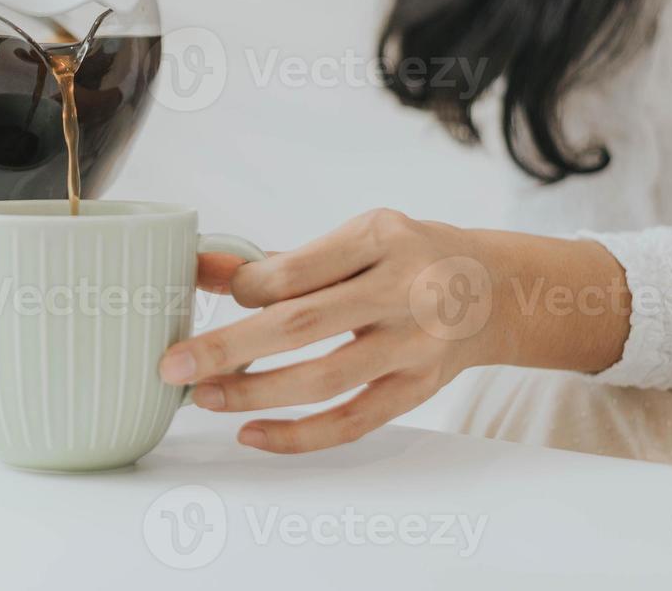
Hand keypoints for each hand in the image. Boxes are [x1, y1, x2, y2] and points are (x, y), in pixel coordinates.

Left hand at [158, 209, 629, 454]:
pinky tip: (252, 433)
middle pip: (303, 324)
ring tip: (203, 397)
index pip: (299, 268)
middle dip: (229, 347)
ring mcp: (416, 345)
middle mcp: (404, 290)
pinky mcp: (420, 389)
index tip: (212, 296)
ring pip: (325, 379)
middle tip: (174, 365)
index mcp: (381, 237)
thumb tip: (199, 265)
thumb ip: (280, 258)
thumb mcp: (354, 238)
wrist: (497, 288)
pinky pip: (353, 421)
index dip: (246, 288)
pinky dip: (299, 434)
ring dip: (255, 394)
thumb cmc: (409, 256)